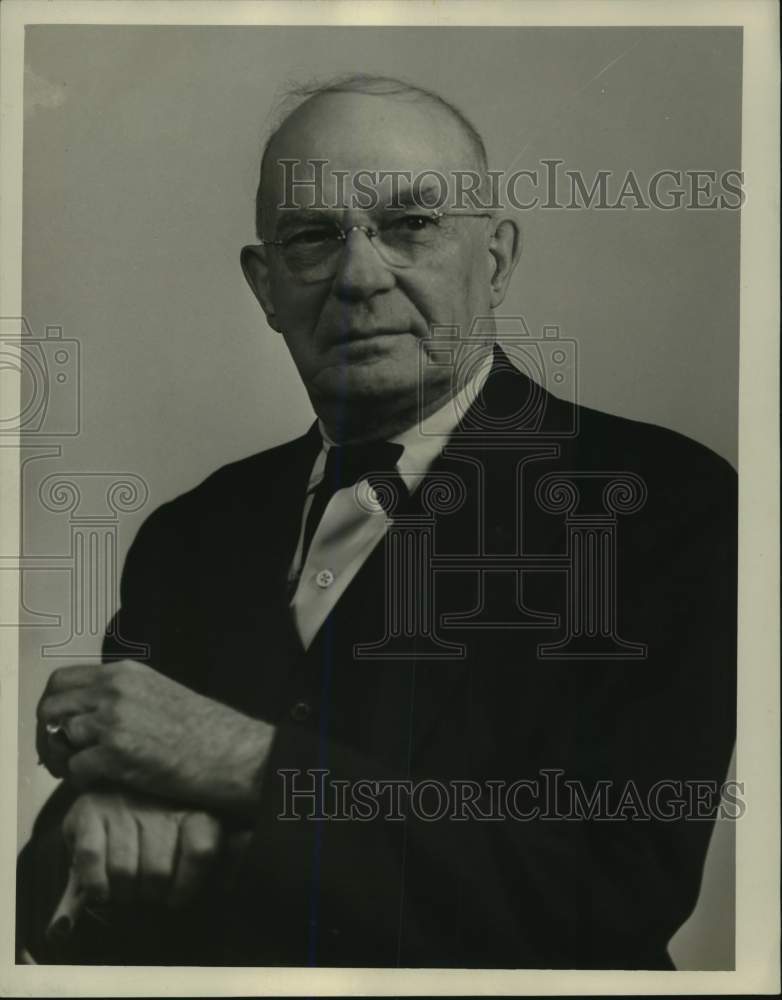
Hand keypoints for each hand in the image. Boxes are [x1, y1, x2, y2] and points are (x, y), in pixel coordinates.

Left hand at [37, 660, 274, 812]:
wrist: (233, 753)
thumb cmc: (204, 730)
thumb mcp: (159, 693)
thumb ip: (121, 696)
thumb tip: (87, 713)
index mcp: (125, 673)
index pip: (62, 680)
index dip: (54, 707)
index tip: (60, 728)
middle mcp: (116, 690)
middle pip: (51, 707)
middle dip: (50, 735)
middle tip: (64, 755)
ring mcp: (115, 720)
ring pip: (60, 738)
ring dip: (66, 760)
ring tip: (86, 772)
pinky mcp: (118, 753)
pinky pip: (75, 768)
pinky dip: (82, 781)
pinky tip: (103, 783)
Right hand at [61, 791, 221, 907]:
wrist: (121, 786)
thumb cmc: (167, 823)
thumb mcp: (202, 835)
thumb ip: (227, 855)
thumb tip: (231, 877)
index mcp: (194, 807)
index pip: (201, 851)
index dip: (188, 885)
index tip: (177, 897)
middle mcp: (158, 801)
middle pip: (158, 871)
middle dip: (152, 894)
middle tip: (149, 893)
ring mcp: (122, 804)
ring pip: (124, 870)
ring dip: (124, 893)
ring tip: (128, 890)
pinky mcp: (88, 810)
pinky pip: (91, 859)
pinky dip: (96, 884)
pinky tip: (103, 889)